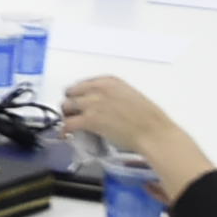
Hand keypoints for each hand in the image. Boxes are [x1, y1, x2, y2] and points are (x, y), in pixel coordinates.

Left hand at [60, 76, 215, 191]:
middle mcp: (98, 88)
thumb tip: (101, 105)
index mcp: (109, 81)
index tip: (79, 102)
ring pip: (66, 106)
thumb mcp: (129, 95)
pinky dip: (64, 130)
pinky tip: (66, 135)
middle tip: (74, 114)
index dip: (79, 95)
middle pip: (71, 93)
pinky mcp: (89, 120)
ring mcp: (92, 103)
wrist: (152, 131)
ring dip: (67, 115)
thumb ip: (112, 95)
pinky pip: (67, 123)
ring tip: (71, 124)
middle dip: (71, 104)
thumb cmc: (148, 117)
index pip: (82, 84)